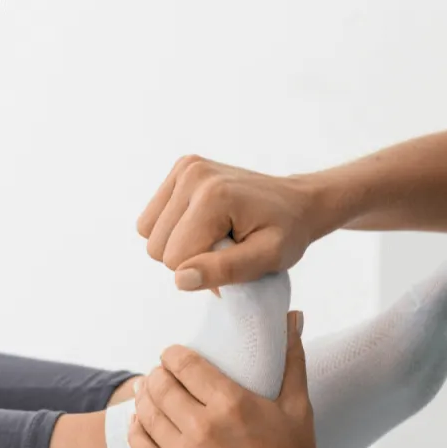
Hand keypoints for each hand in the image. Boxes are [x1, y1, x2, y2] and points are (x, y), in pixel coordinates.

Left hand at [128, 311, 325, 447]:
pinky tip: (140, 420)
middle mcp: (204, 427)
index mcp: (233, 404)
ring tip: (149, 392)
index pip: (184, 364)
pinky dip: (136, 428)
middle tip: (162, 373)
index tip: (174, 354)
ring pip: (146, 413)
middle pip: (160, 385)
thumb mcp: (299, 408)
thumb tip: (294, 317)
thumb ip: (292, 359)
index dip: (172, 354)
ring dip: (144, 397)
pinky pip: (140, 447)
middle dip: (158, 373)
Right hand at [137, 155, 325, 290]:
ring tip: (216, 235)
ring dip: (179, 243)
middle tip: (226, 247)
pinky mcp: (181, 169)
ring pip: (149, 233)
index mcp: (213, 196)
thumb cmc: (287, 232)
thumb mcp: (267, 258)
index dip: (203, 270)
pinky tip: (203, 224)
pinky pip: (153, 217)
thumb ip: (225, 270)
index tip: (235, 255)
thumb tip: (181, 279)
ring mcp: (185, 168)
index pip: (175, 259)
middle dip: (189, 257)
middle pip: (157, 246)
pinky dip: (174, 228)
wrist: (297, 202)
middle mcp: (193, 175)